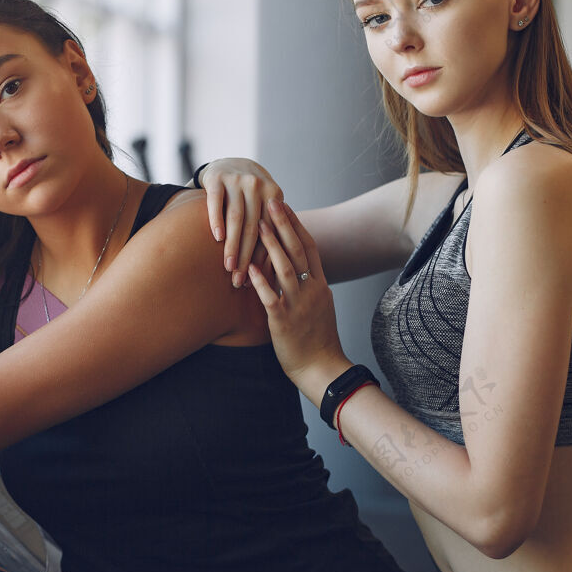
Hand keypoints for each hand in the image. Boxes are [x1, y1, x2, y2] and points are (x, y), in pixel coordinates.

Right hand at [200, 158, 284, 286]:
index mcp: (274, 195)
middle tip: (240, 280)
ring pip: (236, 218)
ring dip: (232, 245)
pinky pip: (217, 203)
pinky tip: (217, 238)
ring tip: (228, 267)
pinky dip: (217, 220)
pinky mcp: (218, 178)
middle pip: (253, 227)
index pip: (270, 232)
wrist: (228, 163)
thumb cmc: (248, 195)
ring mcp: (238, 180)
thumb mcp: (263, 204)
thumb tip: (274, 271)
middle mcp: (258, 186)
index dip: (264, 257)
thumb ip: (270, 228)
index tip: (258, 279)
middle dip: (247, 256)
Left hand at [247, 200, 350, 386]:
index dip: (297, 225)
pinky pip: (270, 298)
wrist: (322, 368)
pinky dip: (260, 281)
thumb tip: (301, 269)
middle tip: (271, 202)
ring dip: (271, 245)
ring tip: (258, 225)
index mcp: (320, 285)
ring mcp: (299, 305)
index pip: (309, 248)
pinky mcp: (284, 321)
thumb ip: (310, 286)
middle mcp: (311, 291)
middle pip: (298, 251)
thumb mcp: (320, 306)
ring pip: (285, 270)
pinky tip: (249, 267)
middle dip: (284, 225)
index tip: (286, 207)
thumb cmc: (318, 339)